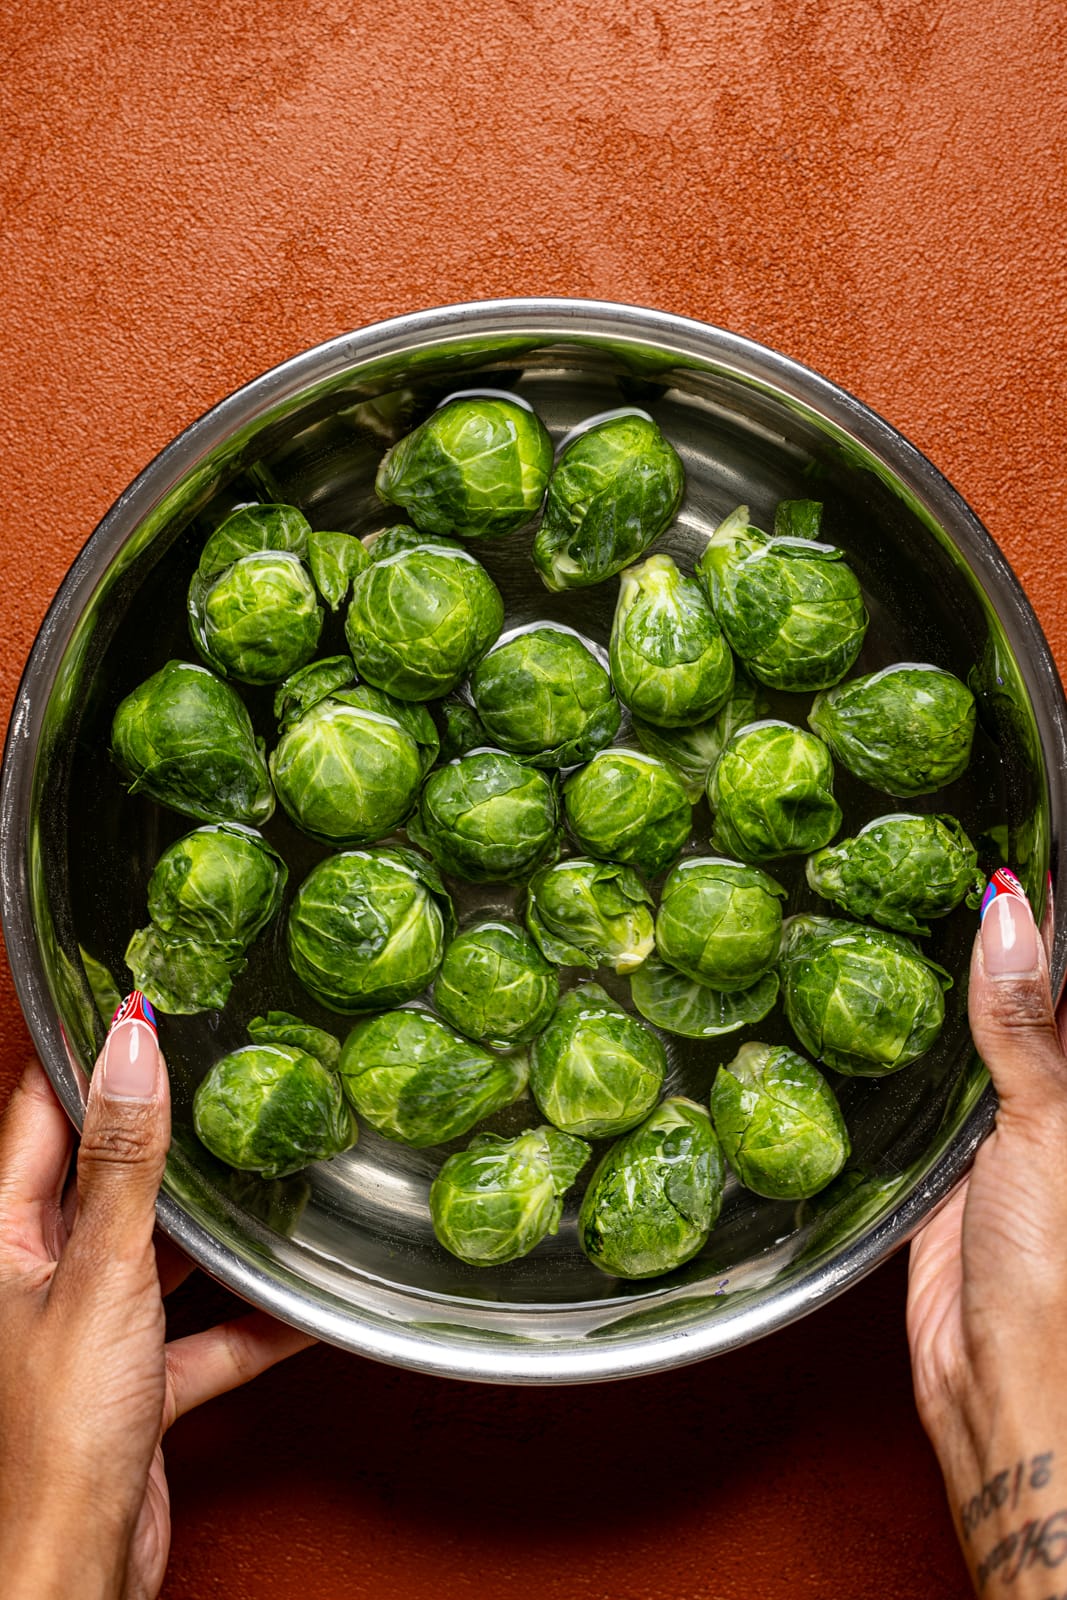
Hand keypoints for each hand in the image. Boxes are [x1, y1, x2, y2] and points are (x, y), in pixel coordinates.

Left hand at [0, 1002, 314, 1599]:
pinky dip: (248, 1321)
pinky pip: (199, 1331)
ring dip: (212, 1226)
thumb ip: (125, 1160)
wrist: (74, 1570)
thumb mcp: (100, 1272)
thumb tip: (132, 1043)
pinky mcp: (132, 1379)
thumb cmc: (57, 1433)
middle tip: (225, 1069)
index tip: (145, 998)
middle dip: (165, 1130)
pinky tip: (299, 1304)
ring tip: (269, 1173)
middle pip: (106, 1174)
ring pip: (157, 1249)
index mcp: (5, 1231)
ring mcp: (86, 1325)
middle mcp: (39, 1269)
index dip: (90, 1053)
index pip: (44, 1111)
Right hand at [908, 876, 1066, 1596]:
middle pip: (1018, 990)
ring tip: (884, 893)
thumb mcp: (1050, 1130)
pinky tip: (855, 989)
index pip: (1060, 974)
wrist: (997, 1387)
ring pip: (964, 1027)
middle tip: (923, 850)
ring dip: (933, 977)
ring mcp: (997, 1119)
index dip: (1036, 913)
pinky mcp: (940, 1151)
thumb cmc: (1057, 1272)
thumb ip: (1025, 1024)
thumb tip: (1007, 913)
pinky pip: (916, 1077)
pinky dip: (892, 1037)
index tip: (1000, 831)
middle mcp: (1051, 1088)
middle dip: (981, 933)